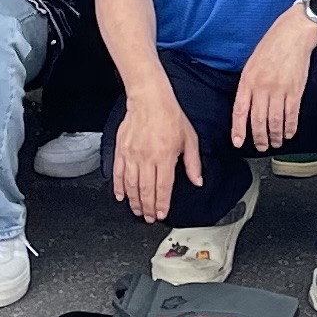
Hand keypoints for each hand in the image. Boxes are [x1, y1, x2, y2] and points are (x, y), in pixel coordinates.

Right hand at [111, 84, 200, 224]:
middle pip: (146, 190)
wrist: (149, 98)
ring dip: (134, 201)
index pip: (163, 188)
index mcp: (165, 156)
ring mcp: (132, 155)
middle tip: (149, 218)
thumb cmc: (169, 115)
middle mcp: (147, 158)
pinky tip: (120, 196)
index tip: (161, 214)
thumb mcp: (189, 138)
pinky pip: (118, 173)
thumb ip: (193, 163)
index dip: (162, 204)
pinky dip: (118, 187)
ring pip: (131, 185)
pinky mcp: (121, 150)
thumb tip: (198, 181)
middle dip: (148, 208)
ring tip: (137, 211)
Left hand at [231, 8, 316, 152]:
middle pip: (258, 120)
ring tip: (276, 142)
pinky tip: (289, 132)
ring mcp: (280, 89)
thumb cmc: (272, 44)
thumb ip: (248, 84)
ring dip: (275, 136)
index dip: (238, 129)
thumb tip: (247, 106)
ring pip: (275, 121)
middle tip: (261, 146)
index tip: (238, 142)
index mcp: (248, 80)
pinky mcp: (295, 90)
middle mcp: (262, 87)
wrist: (294, 33)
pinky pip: (292, 114)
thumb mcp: (252, 62)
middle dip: (259, 138)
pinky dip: (290, 127)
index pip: (240, 110)